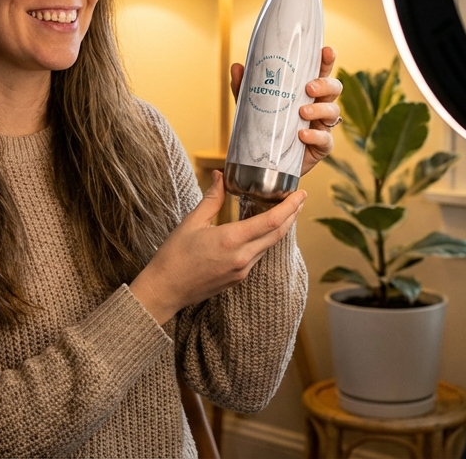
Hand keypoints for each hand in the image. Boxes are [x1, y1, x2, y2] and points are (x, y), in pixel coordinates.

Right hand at [129, 171, 304, 324]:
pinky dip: (265, 240)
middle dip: (292, 215)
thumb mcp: (191, 222)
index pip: (271, 222)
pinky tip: (262, 230)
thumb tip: (219, 176)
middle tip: (300, 198)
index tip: (300, 193)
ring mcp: (242, 270)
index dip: (290, 207)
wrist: (165, 290)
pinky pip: (258, 256)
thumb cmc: (174, 255)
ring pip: (269, 245)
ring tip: (285, 211)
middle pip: (277, 234)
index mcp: (231, 240)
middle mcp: (242, 257)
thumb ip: (211, 199)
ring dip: (280, 228)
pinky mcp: (238, 278)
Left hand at [230, 46, 341, 176]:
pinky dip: (315, 135)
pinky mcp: (321, 146)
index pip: (320, 71)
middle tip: (308, 88)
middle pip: (334, 88)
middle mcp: (319, 105)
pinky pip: (326, 139)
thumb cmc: (265, 128)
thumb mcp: (252, 106)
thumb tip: (237, 67)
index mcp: (306, 91)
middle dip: (326, 84)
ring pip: (333, 111)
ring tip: (302, 112)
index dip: (327, 60)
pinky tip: (302, 134)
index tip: (326, 51)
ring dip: (320, 109)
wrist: (265, 163)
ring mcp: (322, 126)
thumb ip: (245, 87)